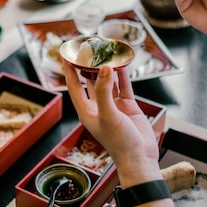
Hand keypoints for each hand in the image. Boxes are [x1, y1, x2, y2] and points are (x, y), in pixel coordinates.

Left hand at [64, 63, 161, 185]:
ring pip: (108, 82)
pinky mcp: (127, 106)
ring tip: (106, 53)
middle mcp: (98, 107)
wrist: (140, 158)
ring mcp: (113, 106)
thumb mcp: (108, 115)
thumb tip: (105, 68)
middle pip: (90, 81)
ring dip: (107, 69)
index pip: (74, 86)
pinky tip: (122, 63)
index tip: (67, 55)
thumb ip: (105, 91)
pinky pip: (124, 86)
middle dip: (89, 66)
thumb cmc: (119, 143)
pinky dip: (123, 75)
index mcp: (86, 111)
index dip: (69, 70)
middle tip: (90, 49)